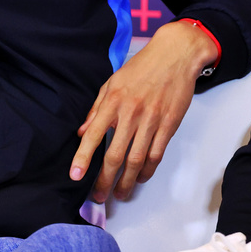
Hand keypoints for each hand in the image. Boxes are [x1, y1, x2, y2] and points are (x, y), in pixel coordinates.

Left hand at [70, 20, 216, 201]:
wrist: (175, 55)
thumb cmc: (142, 67)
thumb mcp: (112, 82)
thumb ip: (97, 109)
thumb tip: (82, 132)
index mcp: (114, 101)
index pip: (93, 135)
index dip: (83, 158)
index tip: (75, 176)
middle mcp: (131, 113)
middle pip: (115, 155)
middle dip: (104, 180)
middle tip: (99, 196)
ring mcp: (152, 121)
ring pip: (137, 161)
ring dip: (127, 182)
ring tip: (120, 194)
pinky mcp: (169, 125)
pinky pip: (156, 155)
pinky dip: (147, 170)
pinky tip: (140, 178)